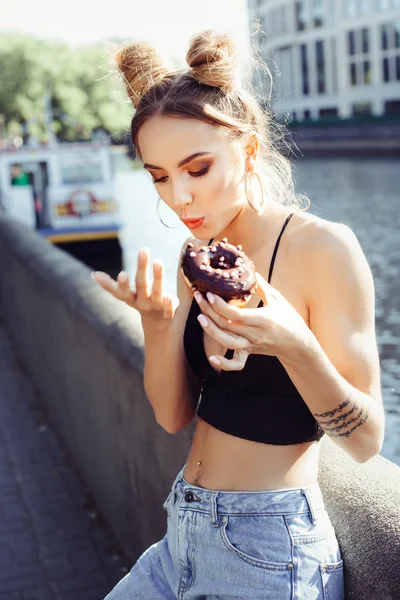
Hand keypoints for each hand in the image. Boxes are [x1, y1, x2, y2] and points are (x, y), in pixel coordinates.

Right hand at [91, 249, 178, 329]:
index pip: (123, 291)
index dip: (122, 284)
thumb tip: (93, 274)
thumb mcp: (124, 295)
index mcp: (130, 297)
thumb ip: (110, 285)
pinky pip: (169, 309)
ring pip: (157, 293)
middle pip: (142, 284)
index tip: (122, 273)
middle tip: (143, 250)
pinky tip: (170, 297)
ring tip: (158, 261)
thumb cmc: (139, 301)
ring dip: (158, 277)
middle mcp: (142, 302)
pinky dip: (169, 304)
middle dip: (142, 268)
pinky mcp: (168, 313)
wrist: (157, 323)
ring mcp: (155, 307)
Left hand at [194, 272, 311, 370]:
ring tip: (200, 318)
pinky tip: (212, 359)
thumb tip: (251, 271)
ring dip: (211, 331)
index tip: (210, 293)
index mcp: (262, 319)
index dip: (220, 305)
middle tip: (198, 297)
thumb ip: (263, 286)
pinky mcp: (250, 352)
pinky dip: (224, 364)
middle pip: (227, 325)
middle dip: (209, 311)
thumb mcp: (278, 300)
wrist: (299, 345)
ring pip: (227, 342)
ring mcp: (251, 345)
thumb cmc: (290, 320)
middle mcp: (254, 334)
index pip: (236, 314)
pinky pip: (237, 363)